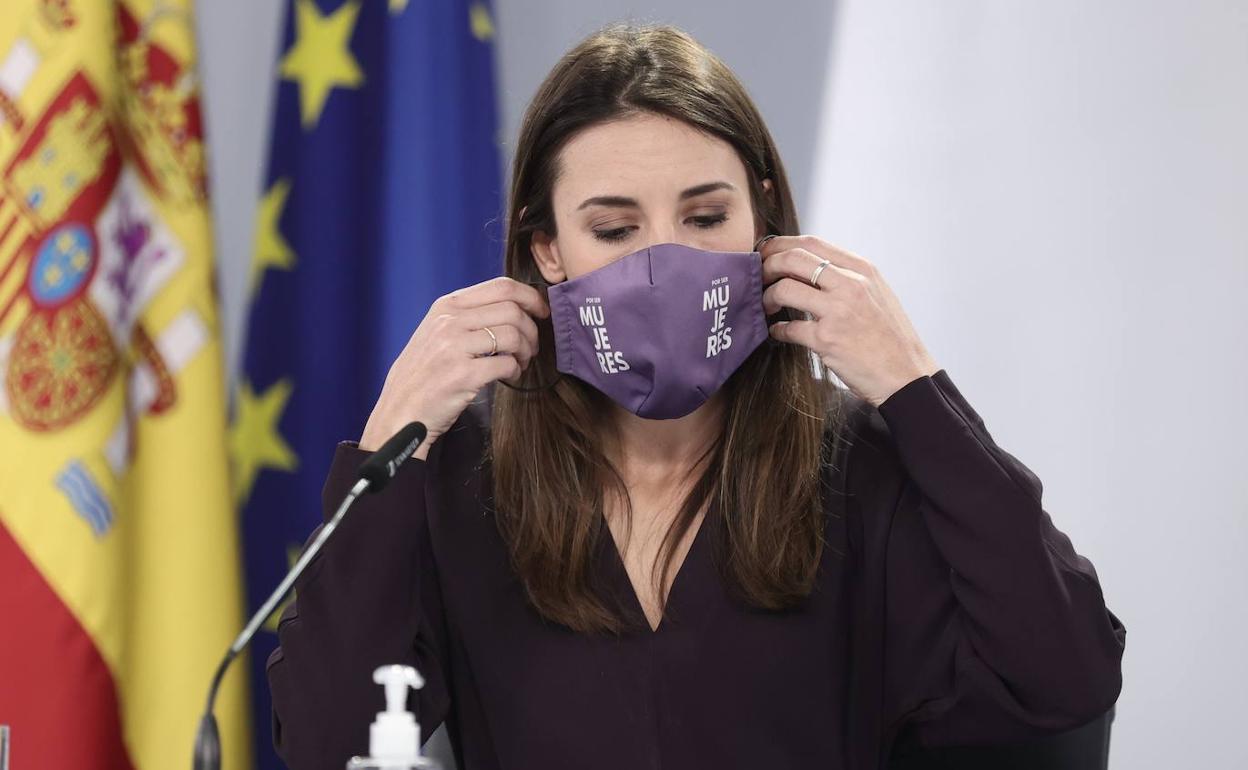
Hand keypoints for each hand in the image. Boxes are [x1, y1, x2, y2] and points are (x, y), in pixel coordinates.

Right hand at [359, 276, 548, 454]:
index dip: (530, 297)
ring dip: (526, 351)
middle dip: (532, 329)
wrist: (401, 410)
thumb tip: (514, 306)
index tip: (541, 312)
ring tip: (521, 363)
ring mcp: (455, 347)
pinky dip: (516, 371)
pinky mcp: (463, 375)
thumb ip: (468, 315)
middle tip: (532, 347)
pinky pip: (506, 364)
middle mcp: (450, 321)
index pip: (501, 287)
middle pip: (512, 310)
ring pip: (513, 335)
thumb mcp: (437, 332)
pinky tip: (510, 376)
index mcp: (446, 306)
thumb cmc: (424, 373)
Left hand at [759, 234, 940, 407]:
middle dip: (767, 264)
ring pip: (785, 289)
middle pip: (793, 259)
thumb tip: (807, 266)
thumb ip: (847, 277)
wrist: (906, 375)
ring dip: (767, 297)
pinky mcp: (827, 340)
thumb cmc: (889, 337)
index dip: (781, 244)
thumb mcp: (876, 294)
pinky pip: (788, 328)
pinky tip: (777, 333)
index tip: (766, 253)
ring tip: (766, 306)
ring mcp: (838, 312)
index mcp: (862, 270)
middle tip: (758, 277)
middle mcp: (850, 285)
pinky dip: (776, 330)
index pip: (812, 243)